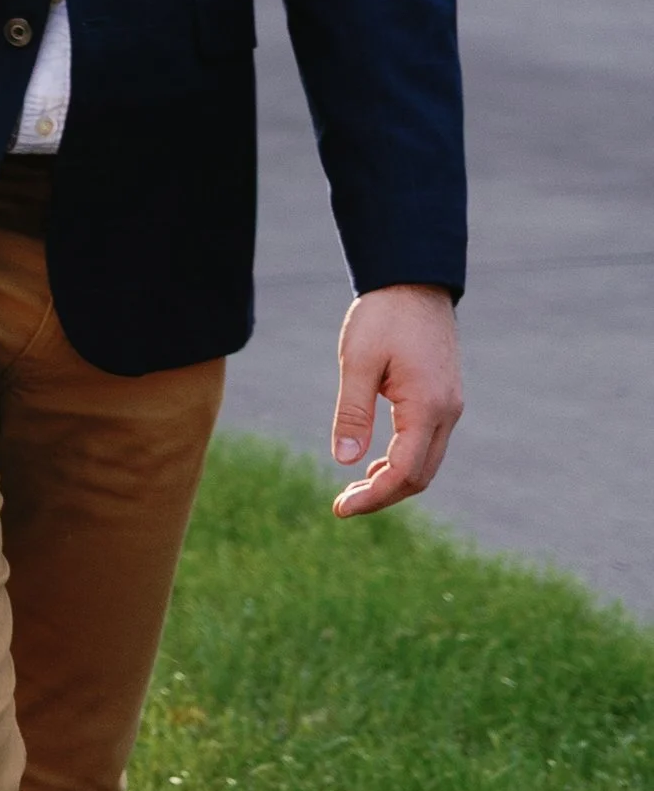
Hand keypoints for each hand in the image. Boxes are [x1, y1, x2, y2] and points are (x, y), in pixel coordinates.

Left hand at [331, 285, 462, 517]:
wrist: (414, 281)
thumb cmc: (383, 317)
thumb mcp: (357, 362)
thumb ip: (352, 412)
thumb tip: (345, 461)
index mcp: (427, 407)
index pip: (404, 472)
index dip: (374, 497)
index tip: (341, 508)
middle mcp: (447, 412)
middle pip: (420, 476)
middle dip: (383, 496)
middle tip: (342, 505)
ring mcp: (450, 406)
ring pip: (426, 462)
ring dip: (393, 481)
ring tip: (354, 488)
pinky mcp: (444, 398)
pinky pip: (428, 443)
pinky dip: (403, 461)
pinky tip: (374, 462)